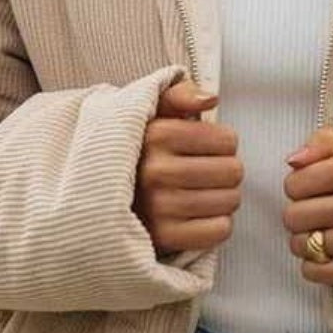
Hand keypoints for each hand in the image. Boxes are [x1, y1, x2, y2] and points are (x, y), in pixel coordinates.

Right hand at [133, 79, 242, 255]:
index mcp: (156, 135)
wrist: (98, 198)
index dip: (225, 144)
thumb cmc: (139, 152)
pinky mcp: (163, 238)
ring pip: (230, 201)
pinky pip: (219, 230)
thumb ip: (181, 95)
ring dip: (224, 198)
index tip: (208, 148)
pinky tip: (199, 216)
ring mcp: (159, 207)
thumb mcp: (152, 113)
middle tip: (208, 173)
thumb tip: (211, 99)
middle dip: (227, 171)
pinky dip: (217, 224)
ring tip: (202, 193)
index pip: (228, 141)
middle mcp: (156, 171)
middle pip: (233, 171)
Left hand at [282, 126, 332, 289]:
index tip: (322, 192)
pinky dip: (318, 268)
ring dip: (310, 244)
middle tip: (326, 217)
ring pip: (300, 245)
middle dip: (302, 218)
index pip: (293, 183)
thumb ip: (326, 143)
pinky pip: (313, 272)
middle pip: (292, 216)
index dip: (301, 189)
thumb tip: (293, 161)